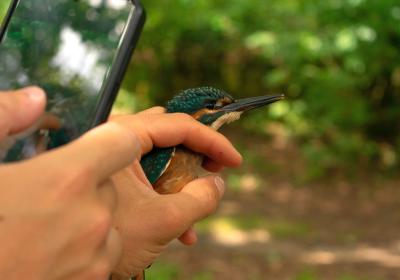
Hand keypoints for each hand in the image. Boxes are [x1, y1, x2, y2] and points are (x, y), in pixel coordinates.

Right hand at [0, 87, 139, 279]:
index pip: (122, 142)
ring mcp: (94, 256)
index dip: (111, 141)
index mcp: (66, 179)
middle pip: (108, 186)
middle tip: (44, 197)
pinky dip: (82, 253)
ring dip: (86, 221)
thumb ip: (4, 118)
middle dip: (85, 187)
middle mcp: (92, 217)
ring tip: (42, 230)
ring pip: (107, 223)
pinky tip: (44, 256)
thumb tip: (35, 98)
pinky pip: (101, 256)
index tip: (99, 146)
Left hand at [109, 108, 241, 278]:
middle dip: (197, 158)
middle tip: (215, 172)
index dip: (213, 141)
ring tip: (195, 217)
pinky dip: (168, 197)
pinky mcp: (117, 178)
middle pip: (171, 137)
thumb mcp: (164, 220)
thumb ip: (201, 199)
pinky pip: (150, 178)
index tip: (234, 160)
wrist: (66, 263)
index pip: (179, 125)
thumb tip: (219, 183)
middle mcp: (117, 141)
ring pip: (162, 160)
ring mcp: (116, 160)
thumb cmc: (110, 239)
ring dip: (184, 186)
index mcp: (123, 137)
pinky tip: (180, 230)